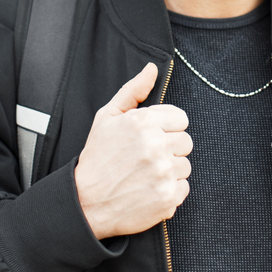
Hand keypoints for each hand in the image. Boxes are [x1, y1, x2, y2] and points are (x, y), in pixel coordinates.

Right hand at [75, 62, 191, 239]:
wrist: (86, 202)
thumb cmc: (97, 157)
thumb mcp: (108, 117)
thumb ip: (133, 91)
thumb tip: (152, 69)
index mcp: (143, 123)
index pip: (181, 118)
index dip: (167, 127)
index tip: (153, 136)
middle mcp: (156, 146)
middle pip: (186, 142)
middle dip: (169, 148)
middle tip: (146, 157)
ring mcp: (163, 173)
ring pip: (185, 166)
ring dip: (170, 170)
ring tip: (145, 174)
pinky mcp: (168, 197)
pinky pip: (183, 188)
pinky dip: (169, 191)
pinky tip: (149, 189)